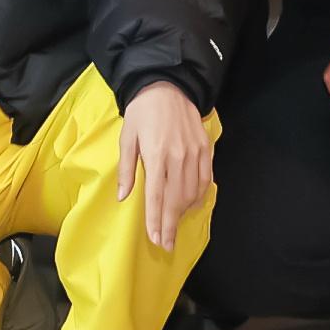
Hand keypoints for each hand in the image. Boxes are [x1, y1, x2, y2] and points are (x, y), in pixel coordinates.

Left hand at [113, 81, 213, 251]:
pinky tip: (191, 205)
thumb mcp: (127, 137)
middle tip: (166, 244)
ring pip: (192, 192)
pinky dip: (199, 196)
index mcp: (156, 154)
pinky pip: (205, 179)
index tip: (156, 240)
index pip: (157, 196)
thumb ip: (127, 169)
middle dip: (171, 225)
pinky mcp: (206, 148)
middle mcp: (178, 156)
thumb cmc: (142, 112)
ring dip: (183, 213)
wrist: (168, 85)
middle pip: (176, 200)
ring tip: (174, 225)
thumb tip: (124, 197)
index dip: (157, 221)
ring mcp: (195, 153)